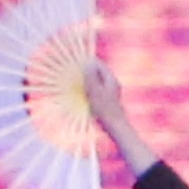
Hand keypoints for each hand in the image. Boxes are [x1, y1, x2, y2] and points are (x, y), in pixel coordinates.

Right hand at [73, 51, 140, 179]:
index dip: (88, 62)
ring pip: (97, 81)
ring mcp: (110, 91)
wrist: (115, 127)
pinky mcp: (107, 100)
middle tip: (74, 72)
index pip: (98, 64)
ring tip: (76, 82)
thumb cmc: (105, 109)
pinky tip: (83, 94)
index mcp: (110, 79)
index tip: (76, 62)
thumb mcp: (95, 91)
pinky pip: (96, 90)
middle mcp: (112, 83)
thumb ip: (91, 76)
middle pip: (98, 72)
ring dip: (87, 81)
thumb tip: (88, 63)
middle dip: (86, 71)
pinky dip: (89, 89)